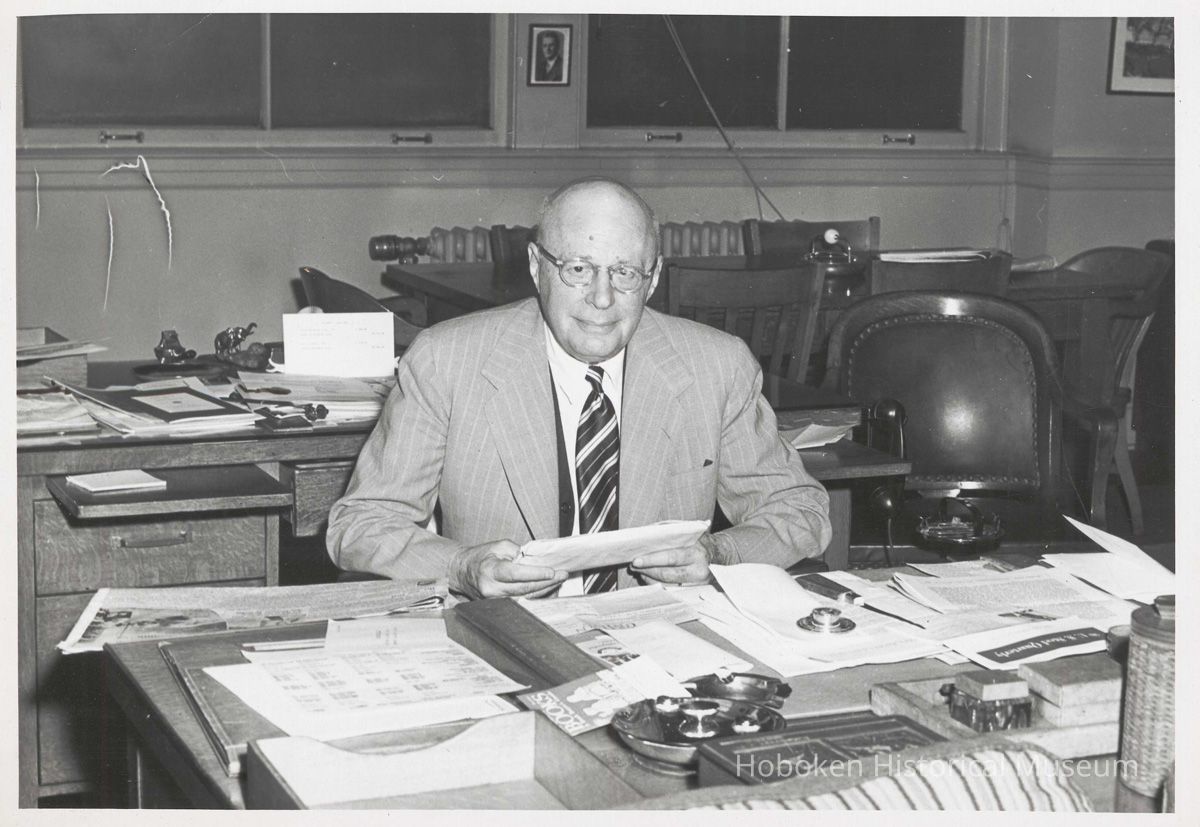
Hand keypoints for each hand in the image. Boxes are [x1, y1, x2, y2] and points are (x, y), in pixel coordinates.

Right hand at [450, 539, 566, 599]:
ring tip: (558, 580)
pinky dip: (534, 595)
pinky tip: (546, 588)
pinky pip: (521, 601)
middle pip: (524, 588)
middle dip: (546, 582)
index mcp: (490, 570)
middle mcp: (491, 589)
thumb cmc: (480, 557)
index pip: (516, 574)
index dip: (535, 573)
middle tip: (562, 575)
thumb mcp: (498, 546)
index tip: (551, 571)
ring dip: (543, 589)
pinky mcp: (498, 606)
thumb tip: (535, 560)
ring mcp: (494, 601)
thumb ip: (518, 551)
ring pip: (525, 597)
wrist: (462, 571)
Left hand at [629, 533, 721, 585]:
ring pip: (667, 585)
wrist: (720, 555)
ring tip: (639, 571)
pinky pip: (671, 590)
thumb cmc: (700, 540)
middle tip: (634, 566)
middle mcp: (698, 571)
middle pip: (667, 574)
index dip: (652, 560)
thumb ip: (671, 529)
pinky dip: (657, 584)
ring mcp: (696, 584)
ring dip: (650, 578)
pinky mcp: (693, 590)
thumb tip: (648, 533)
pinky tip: (649, 577)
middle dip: (647, 571)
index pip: (671, 558)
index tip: (636, 560)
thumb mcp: (690, 530)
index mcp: (697, 553)